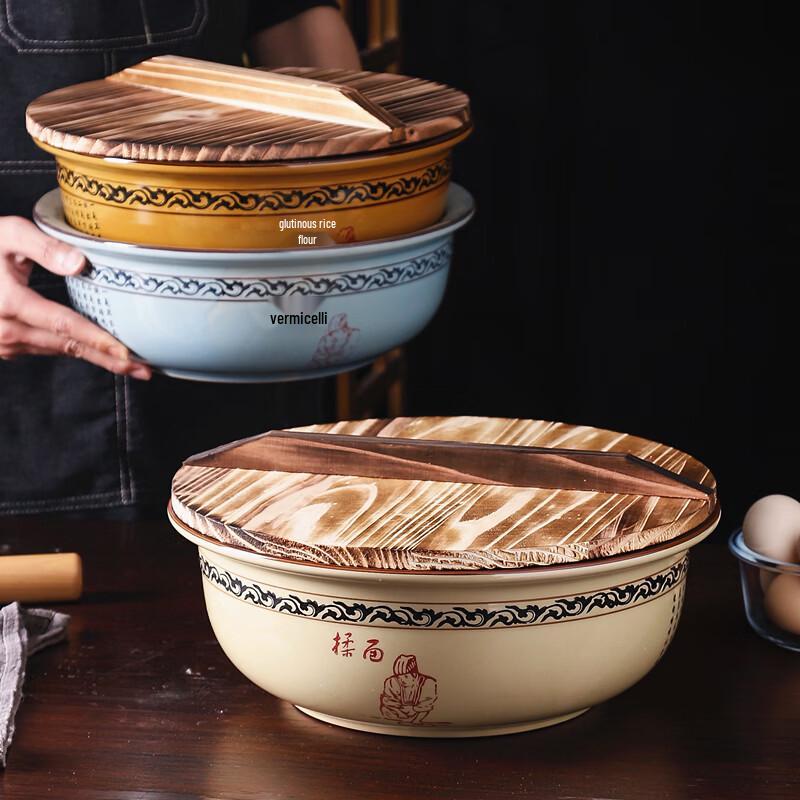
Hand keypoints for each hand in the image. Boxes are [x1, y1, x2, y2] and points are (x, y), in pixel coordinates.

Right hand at [0, 216, 150, 378]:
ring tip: (132, 365)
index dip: (98, 340)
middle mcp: (7, 330)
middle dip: (109, 360)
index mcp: (9, 303)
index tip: (127, 353)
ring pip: (60, 352)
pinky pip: (48, 349)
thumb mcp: (7, 234)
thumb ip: (44, 247)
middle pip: (68, 347)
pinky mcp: (7, 346)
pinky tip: (99, 353)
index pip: (64, 326)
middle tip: (145, 371)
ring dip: (96, 359)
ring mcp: (5, 342)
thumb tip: (80, 263)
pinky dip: (76, 352)